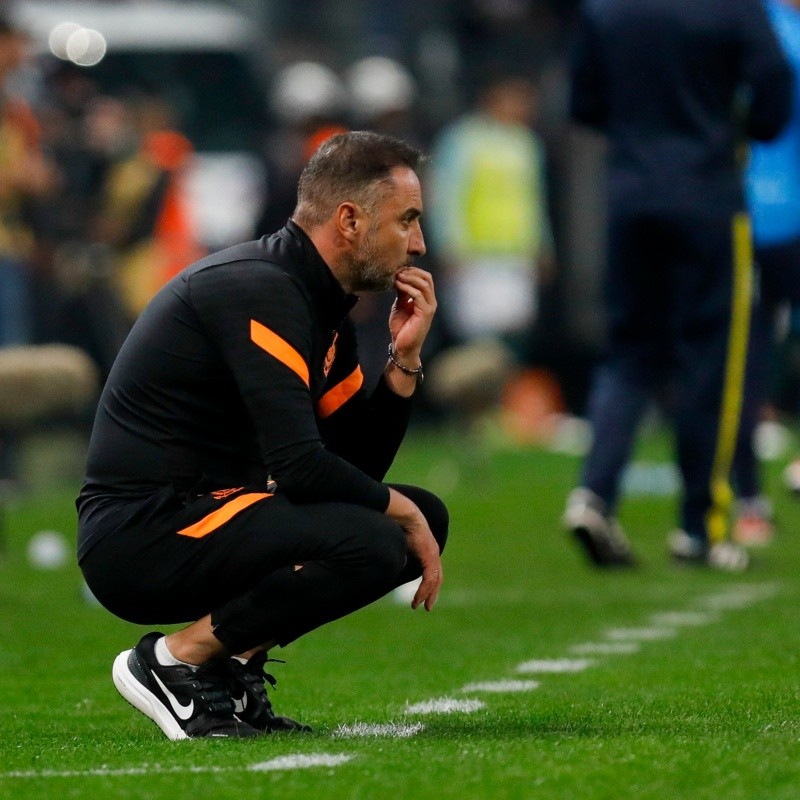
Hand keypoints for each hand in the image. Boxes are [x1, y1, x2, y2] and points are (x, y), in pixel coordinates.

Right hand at [385, 487, 442, 610]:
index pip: (432, 571)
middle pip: (437, 577)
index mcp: (428, 549)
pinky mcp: (430, 555)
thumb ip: (402, 554)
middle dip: (432, 593)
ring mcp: (433, 554)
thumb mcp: (401, 543)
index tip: (423, 596)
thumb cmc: (400, 525)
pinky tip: (419, 597)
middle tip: (426, 607)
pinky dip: (425, 589)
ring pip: (434, 580)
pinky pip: (429, 577)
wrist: (404, 514)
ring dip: (427, 594)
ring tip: (420, 605)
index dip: (429, 584)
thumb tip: (400, 563)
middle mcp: (433, 552)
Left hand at [388, 267, 436, 362]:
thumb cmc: (401, 327)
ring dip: (409, 278)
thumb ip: (402, 292)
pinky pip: (418, 295)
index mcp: (426, 298)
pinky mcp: (426, 313)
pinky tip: (398, 285)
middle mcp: (431, 301)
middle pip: (427, 278)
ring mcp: (430, 307)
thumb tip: (398, 276)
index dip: (412, 270)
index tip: (397, 269)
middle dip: (412, 271)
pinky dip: (408, 288)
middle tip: (397, 271)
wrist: (402, 346)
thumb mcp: (400, 304)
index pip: (424, 277)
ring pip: (424, 284)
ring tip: (397, 276)